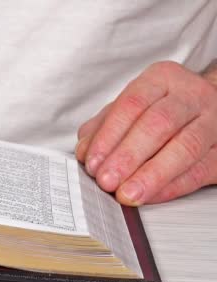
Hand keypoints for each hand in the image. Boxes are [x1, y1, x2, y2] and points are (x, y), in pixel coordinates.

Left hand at [75, 61, 216, 205]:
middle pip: (158, 124)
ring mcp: (213, 121)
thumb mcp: (129, 108)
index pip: (132, 104)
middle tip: (107, 180)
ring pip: (184, 147)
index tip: (92, 162)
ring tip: (128, 193)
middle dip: (128, 156)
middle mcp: (191, 95)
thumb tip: (84, 151)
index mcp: (162, 78)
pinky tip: (151, 196)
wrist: (209, 109)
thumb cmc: (161, 108)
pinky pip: (200, 170)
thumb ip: (102, 127)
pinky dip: (172, 186)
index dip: (109, 135)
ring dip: (151, 175)